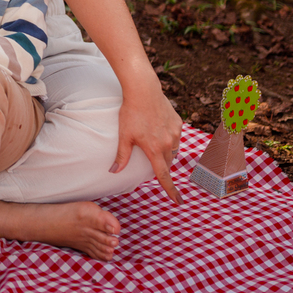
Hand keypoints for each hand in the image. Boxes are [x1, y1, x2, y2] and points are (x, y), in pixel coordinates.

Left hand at [113, 76, 184, 203]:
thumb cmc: (130, 113)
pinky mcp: (178, 123)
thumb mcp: (124, 136)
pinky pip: (175, 136)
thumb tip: (114, 172)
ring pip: (173, 150)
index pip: (163, 176)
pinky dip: (168, 138)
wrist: (143, 91)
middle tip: (149, 155)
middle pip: (167, 163)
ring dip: (165, 151)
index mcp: (154, 149)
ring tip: (151, 139)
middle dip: (161, 165)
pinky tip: (158, 128)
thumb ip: (122, 156)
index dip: (171, 190)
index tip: (178, 202)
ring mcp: (175, 133)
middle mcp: (168, 143)